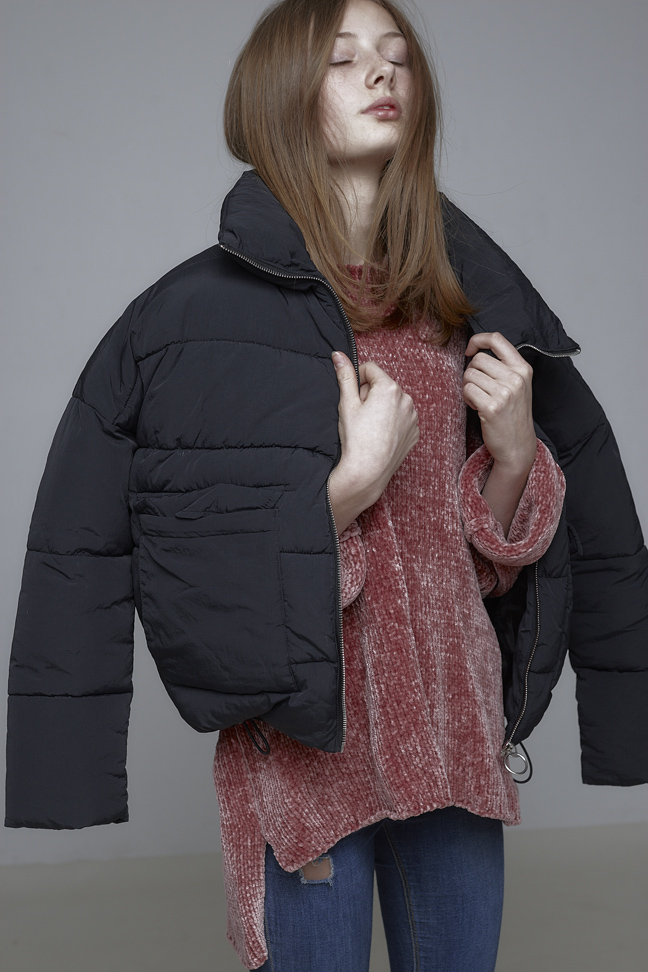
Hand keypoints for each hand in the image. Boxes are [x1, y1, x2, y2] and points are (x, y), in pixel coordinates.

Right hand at [327, 350, 418, 533]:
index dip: (357, 381)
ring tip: (369, 428)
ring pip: (392, 403)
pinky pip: (401, 419)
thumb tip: (338, 355)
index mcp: (390, 388)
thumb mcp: (346, 404)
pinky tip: (379, 436)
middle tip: (359, 416)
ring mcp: (412, 417)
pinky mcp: (414, 432)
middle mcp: (406, 399)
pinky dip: (391, 423)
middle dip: (370, 395)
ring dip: (381, 408)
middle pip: (382, 386)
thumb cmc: (356, 438)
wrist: (367, 472)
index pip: (370, 369)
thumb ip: (344, 376)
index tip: (352, 398)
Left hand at [463, 332, 535, 471]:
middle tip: (478, 388)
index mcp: (523, 368)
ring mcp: (505, 393)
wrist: (518, 446)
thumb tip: (476, 350)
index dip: (477, 340)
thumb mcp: (518, 385)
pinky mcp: (492, 407)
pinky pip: (467, 390)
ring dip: (468, 386)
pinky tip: (476, 407)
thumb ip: (504, 366)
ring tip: (479, 399)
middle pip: (478, 359)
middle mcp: (516, 378)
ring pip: (469, 374)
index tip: (470, 350)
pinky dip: (467, 398)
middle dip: (471, 372)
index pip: (497, 339)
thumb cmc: (513, 415)